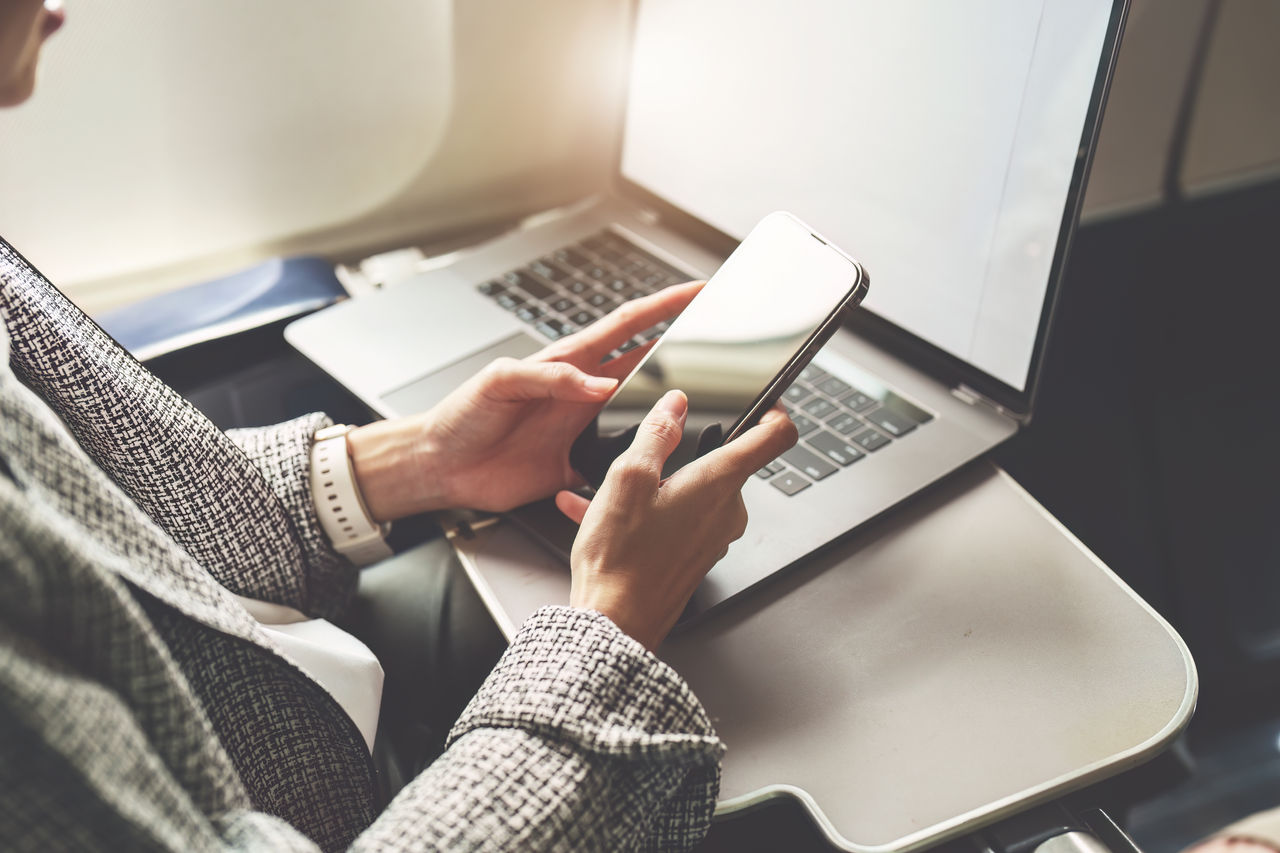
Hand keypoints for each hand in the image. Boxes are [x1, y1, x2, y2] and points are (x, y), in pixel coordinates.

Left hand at [346, 282, 703, 520]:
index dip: (663, 306)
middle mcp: (582, 392)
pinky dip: (641, 460)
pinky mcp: (578, 464)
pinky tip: (661, 461)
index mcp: (568, 363)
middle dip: (684, 347)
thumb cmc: (461, 416)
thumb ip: (549, 378)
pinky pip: (619, 461)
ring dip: (668, 406)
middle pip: (645, 363)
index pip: (626, 325)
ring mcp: (583, 427)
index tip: (697, 291)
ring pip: (640, 412)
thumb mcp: (500, 381)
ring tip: (705, 400)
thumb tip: (598, 383)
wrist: (441, 464)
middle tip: (718, 338)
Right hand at [556, 390, 797, 649]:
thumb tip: (674, 405)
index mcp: (719, 483)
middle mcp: (726, 510)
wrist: (614, 624)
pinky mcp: (694, 554)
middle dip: (687, 450)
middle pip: (723, 460)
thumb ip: (655, 434)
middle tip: (648, 449)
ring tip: (607, 489)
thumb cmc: (621, 560)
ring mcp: (713, 535)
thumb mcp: (627, 480)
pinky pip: (675, 518)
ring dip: (654, 482)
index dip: (774, 409)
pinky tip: (600, 512)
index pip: (776, 436)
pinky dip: (643, 510)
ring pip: (691, 490)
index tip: (762, 399)